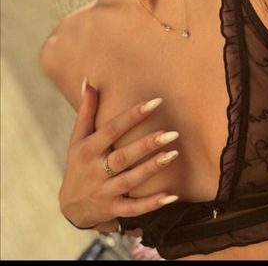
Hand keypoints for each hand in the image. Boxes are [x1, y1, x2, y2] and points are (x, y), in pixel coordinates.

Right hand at [60, 84, 178, 231]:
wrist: (69, 207)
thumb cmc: (79, 163)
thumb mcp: (78, 138)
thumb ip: (86, 111)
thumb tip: (90, 82)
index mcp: (88, 149)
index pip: (112, 130)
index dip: (132, 116)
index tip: (155, 102)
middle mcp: (95, 170)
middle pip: (123, 156)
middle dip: (147, 145)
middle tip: (171, 132)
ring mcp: (104, 192)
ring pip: (130, 180)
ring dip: (152, 168)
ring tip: (173, 154)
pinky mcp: (112, 209)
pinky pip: (133, 209)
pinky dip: (151, 204)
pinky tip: (171, 195)